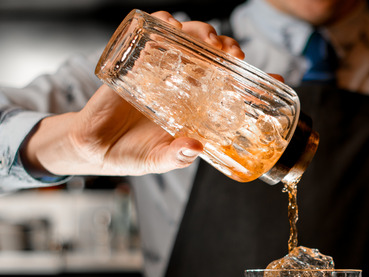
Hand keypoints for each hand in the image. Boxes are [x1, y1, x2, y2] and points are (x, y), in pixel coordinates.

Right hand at [20, 11, 244, 176]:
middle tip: (234, 56)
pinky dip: (162, 24)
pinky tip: (171, 25)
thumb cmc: (132, 154)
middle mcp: (183, 85)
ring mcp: (160, 71)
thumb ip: (176, 156)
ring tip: (209, 41)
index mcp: (197, 107)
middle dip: (228, 49)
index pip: (230, 86)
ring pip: (188, 40)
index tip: (274, 76)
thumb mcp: (159, 160)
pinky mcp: (135, 62)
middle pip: (213, 56)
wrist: (94, 148)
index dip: (252, 79)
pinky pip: (151, 35)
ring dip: (202, 33)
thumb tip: (195, 148)